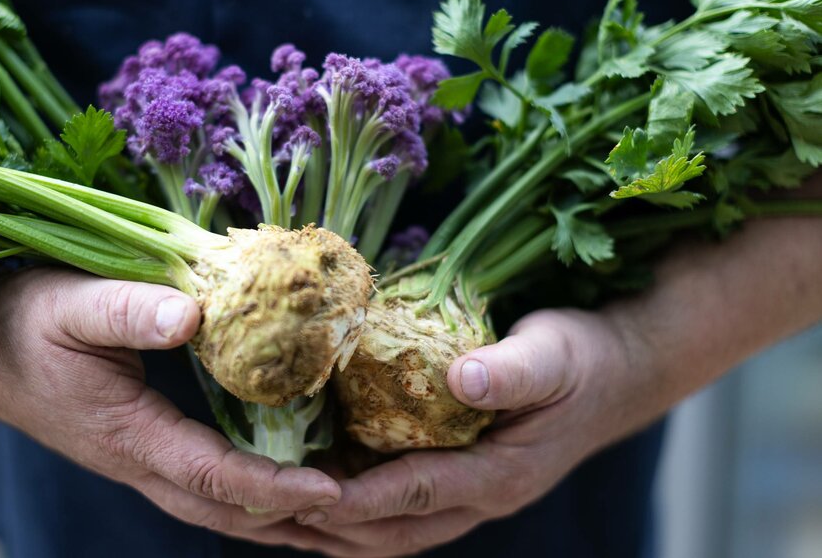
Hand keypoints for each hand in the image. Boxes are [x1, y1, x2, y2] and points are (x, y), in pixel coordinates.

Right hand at [0, 267, 344, 547]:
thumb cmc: (27, 324)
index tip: (331, 491)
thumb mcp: (71, 305)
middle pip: (226, 509)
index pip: (210, 474)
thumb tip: (190, 315)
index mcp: (128, 433)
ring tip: (345, 519)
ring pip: (221, 508)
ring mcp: (144, 463)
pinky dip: (256, 498)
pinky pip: (211, 488)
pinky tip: (290, 492)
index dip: (271, 486)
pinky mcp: (148, 451)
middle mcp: (140, 463)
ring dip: (281, 520)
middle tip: (364, 516)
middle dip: (294, 519)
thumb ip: (127, 311)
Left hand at [294, 308, 656, 556]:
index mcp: (501, 474)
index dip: (359, 497)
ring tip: (275, 507)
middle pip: (393, 530)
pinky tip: (319, 483)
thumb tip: (463, 379)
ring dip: (336, 525)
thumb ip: (513, 370)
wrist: (619, 372)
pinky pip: (401, 504)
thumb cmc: (585, 360)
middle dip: (329, 525)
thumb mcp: (555, 355)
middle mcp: (480, 496)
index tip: (302, 493)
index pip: (417, 494)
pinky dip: (358, 504)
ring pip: (392, 527)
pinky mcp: (461, 475)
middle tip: (265, 508)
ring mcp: (470, 492)